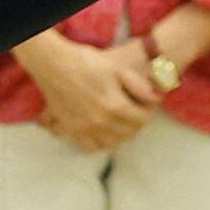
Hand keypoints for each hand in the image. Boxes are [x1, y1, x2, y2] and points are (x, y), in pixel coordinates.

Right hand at [14, 33, 155, 152]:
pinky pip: (90, 146)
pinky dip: (99, 143)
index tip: (145, 106)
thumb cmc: (86, 62)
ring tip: (120, 123)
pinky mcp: (71, 129)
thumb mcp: (117, 69)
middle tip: (134, 113)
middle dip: (136, 124)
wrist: (53, 64)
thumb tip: (155, 100)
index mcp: (115, 106)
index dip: (147, 112)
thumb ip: (139, 87)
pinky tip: (102, 133)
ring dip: (120, 135)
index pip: (142, 120)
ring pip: (112, 143)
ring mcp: (84, 128)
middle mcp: (101, 122)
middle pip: (129, 133)